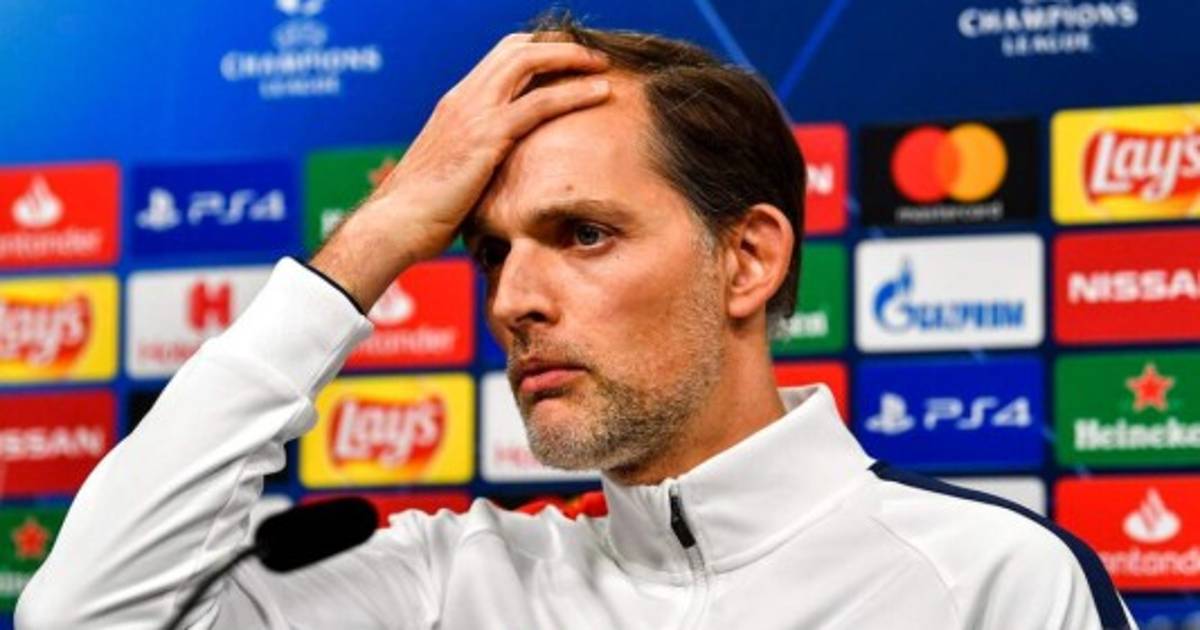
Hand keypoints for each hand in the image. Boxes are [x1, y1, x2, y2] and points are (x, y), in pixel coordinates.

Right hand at [311, 33, 611, 309]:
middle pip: (517, 48)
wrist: (395, 225)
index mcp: (456, 105)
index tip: (567, 63)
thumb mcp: (455, 176)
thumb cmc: (423, 214)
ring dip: (571, 58)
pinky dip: (574, 92)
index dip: (537, 53)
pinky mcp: (486, 135)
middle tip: (591, 57)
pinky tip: (601, 92)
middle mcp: (464, 98)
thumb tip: (504, 178)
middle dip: (558, 46)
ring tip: (602, 65)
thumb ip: (480, 164)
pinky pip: (539, 102)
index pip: (500, 60)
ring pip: (529, 62)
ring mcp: (474, 112)